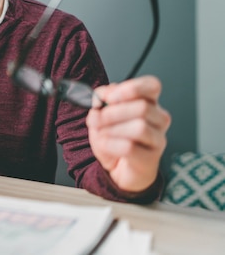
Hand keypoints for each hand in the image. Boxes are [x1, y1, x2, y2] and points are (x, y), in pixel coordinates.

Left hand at [86, 75, 170, 191]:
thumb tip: (101, 97)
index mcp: (148, 102)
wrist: (117, 169)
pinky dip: (111, 144)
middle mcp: (158, 119)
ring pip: (140, 127)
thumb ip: (102, 100)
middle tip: (96, 119)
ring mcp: (158, 139)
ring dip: (112, 129)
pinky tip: (105, 145)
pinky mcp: (150, 159)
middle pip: (143, 107)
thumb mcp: (102, 114)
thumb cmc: (114, 139)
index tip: (109, 97)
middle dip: (112, 113)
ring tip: (101, 133)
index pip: (152, 86)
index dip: (132, 88)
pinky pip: (130, 147)